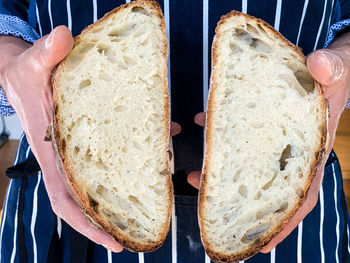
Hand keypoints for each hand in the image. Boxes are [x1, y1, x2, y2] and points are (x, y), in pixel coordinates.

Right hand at [0, 26, 180, 251]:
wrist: (25, 75)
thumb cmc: (27, 76)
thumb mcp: (32, 63)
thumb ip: (46, 53)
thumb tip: (63, 37)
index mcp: (53, 155)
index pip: (67, 200)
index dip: (88, 224)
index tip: (114, 241)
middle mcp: (67, 160)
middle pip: (88, 202)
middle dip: (112, 221)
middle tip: (141, 234)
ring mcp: (78, 153)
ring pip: (103, 183)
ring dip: (127, 194)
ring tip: (158, 197)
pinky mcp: (89, 141)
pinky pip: (113, 157)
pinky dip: (136, 158)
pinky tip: (164, 144)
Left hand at [188, 31, 349, 251]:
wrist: (327, 65)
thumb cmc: (333, 75)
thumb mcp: (338, 71)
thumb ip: (333, 69)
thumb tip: (320, 66)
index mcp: (311, 149)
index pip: (301, 194)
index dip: (284, 221)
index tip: (264, 244)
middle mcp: (292, 151)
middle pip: (267, 188)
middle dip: (242, 205)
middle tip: (213, 212)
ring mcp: (275, 140)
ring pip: (248, 165)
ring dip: (222, 172)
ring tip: (195, 177)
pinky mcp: (261, 125)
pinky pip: (238, 137)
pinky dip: (220, 134)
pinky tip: (201, 121)